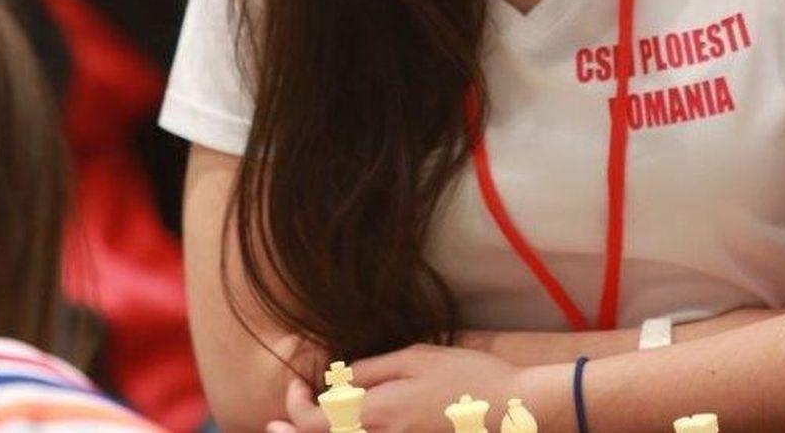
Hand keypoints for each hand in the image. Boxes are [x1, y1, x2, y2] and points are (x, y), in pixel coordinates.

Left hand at [266, 343, 538, 432]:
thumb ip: (370, 370)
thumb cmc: (466, 377)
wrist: (511, 412)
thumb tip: (333, 379)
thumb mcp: (415, 358)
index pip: (315, 422)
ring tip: (301, 425)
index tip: (294, 385)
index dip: (294, 407)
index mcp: (378, 413)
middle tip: (272, 423)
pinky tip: (346, 427)